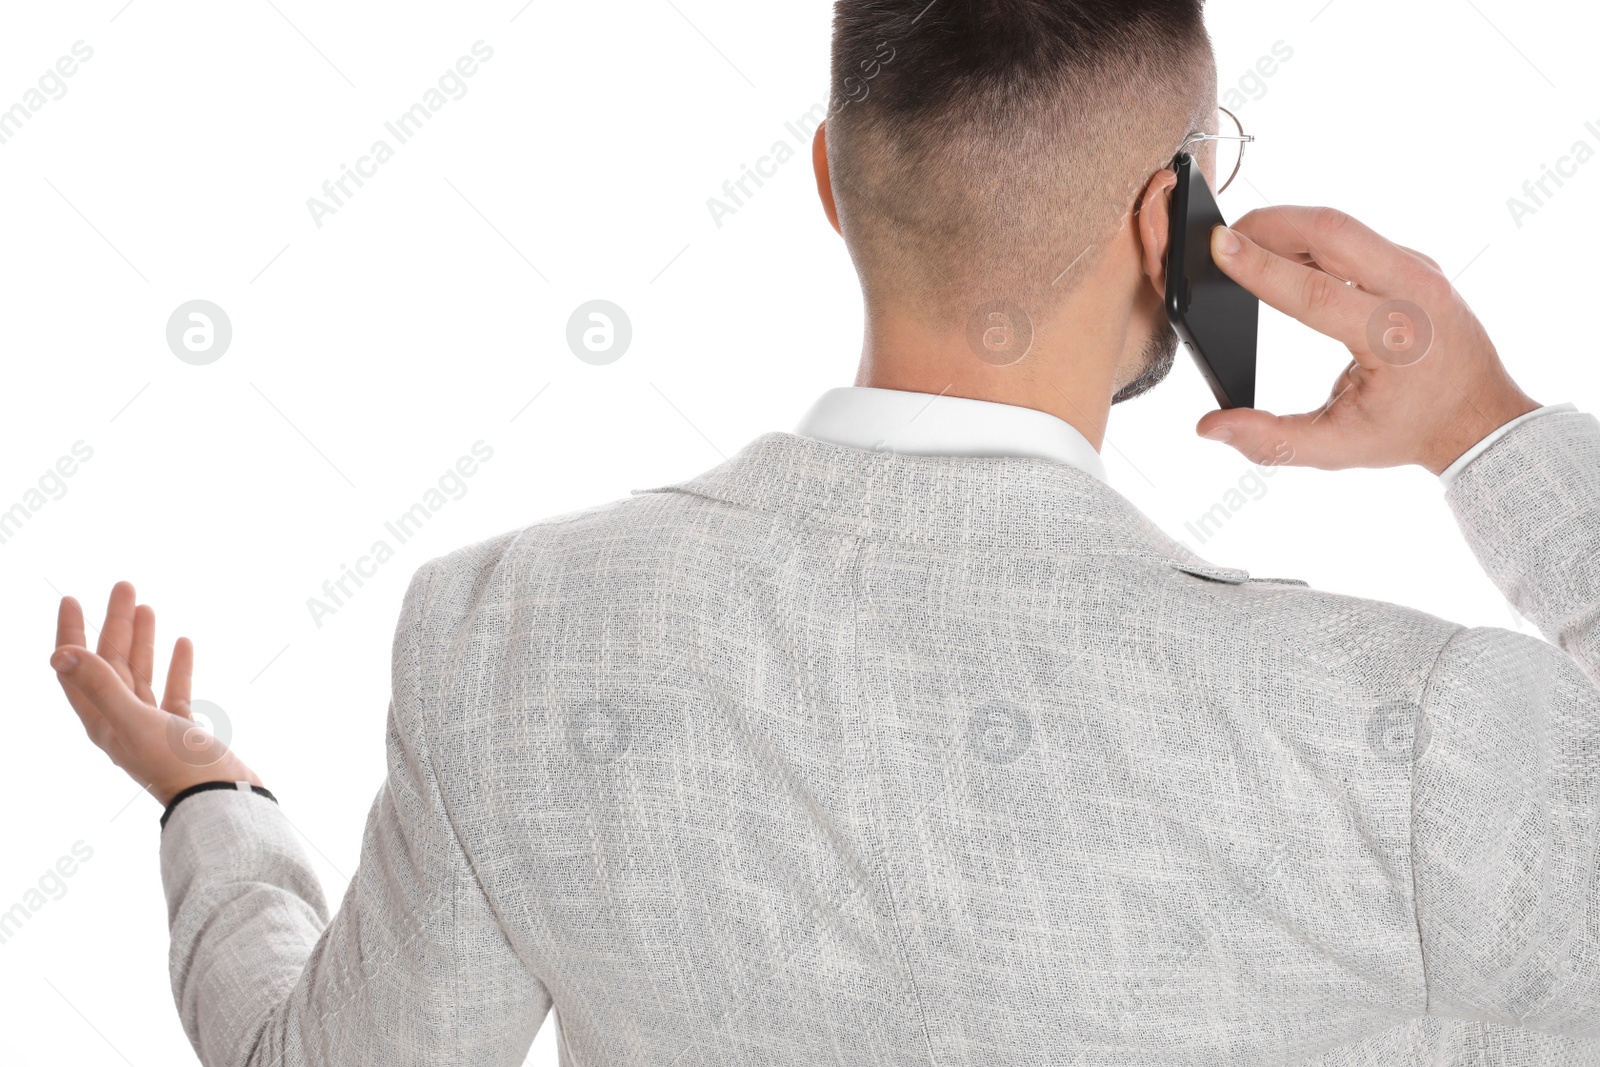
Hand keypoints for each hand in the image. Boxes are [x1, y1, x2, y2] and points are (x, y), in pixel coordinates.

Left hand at [51, 581, 260, 807]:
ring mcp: (152, 725)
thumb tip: (59, 654)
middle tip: (123, 586)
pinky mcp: (181, 730)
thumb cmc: (177, 766)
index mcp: (102, 720)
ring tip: (147, 606)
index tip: (73, 599)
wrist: (220, 799)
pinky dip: (176, 665)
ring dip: (142, 640)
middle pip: (111, 663)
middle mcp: (121, 721)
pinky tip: (183, 643)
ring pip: (141, 673)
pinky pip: (172, 689)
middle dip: (115, 624)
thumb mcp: (135, 721)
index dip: (72, 633)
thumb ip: (100, 685)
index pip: (77, 668)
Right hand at [1196, 206, 1540, 473]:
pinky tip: (1285, 253)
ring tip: (1246, 244)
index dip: (1259, 266)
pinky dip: (1312, 237)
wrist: (1480, 415)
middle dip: (1270, 224)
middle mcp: (1414, 292)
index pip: (1315, 290)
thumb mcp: (1339, 449)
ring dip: (1289, 226)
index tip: (1218, 244)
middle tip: (1224, 237)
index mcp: (1395, 338)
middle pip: (1332, 231)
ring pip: (1343, 226)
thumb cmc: (1410, 431)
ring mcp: (1419, 269)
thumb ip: (1271, 442)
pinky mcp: (1414, 262)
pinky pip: (1357, 237)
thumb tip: (1212, 427)